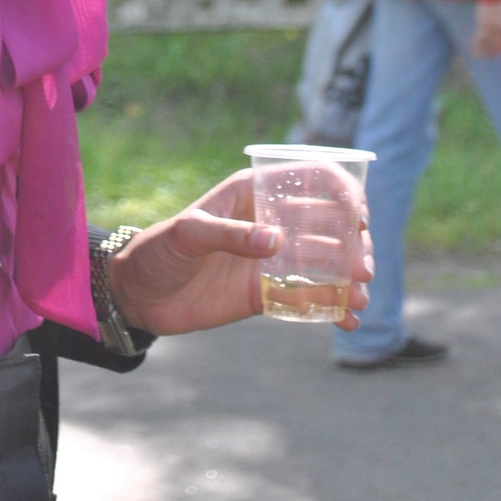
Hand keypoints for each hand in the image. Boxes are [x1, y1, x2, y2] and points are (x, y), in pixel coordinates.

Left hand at [104, 170, 373, 336]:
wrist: (137, 294)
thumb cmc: (157, 250)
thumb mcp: (187, 234)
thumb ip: (227, 235)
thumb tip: (275, 241)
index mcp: (252, 193)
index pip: (308, 180)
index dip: (341, 192)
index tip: (359, 217)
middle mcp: (269, 223)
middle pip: (327, 225)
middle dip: (353, 244)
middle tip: (363, 270)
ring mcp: (270, 260)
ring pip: (324, 263)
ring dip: (349, 277)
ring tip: (361, 299)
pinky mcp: (266, 293)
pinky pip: (307, 298)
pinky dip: (332, 307)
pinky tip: (350, 320)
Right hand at [473, 0, 500, 58]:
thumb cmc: (499, 0)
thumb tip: (500, 31)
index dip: (500, 51)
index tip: (495, 55)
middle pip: (498, 47)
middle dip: (491, 53)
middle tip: (485, 57)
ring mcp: (494, 28)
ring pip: (488, 44)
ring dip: (482, 51)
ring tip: (478, 55)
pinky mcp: (484, 25)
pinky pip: (480, 39)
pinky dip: (476, 44)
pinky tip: (472, 47)